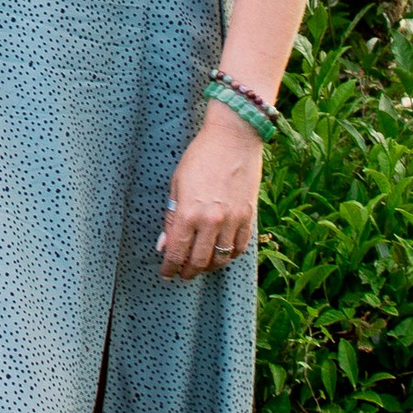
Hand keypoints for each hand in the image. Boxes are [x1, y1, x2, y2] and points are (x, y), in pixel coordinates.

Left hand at [159, 113, 261, 275]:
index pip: (177, 253)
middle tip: (182, 274)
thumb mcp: (177, 184)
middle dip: (188, 272)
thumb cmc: (200, 157)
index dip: (170, 268)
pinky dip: (230, 256)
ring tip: (201, 265)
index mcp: (189, 213)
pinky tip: (222, 253)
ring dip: (209, 266)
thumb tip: (163, 245)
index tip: (166, 273)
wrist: (233, 138)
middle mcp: (211, 222)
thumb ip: (171, 218)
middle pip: (199, 262)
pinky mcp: (249, 216)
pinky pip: (240, 247)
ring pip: (221, 259)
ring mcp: (233, 220)